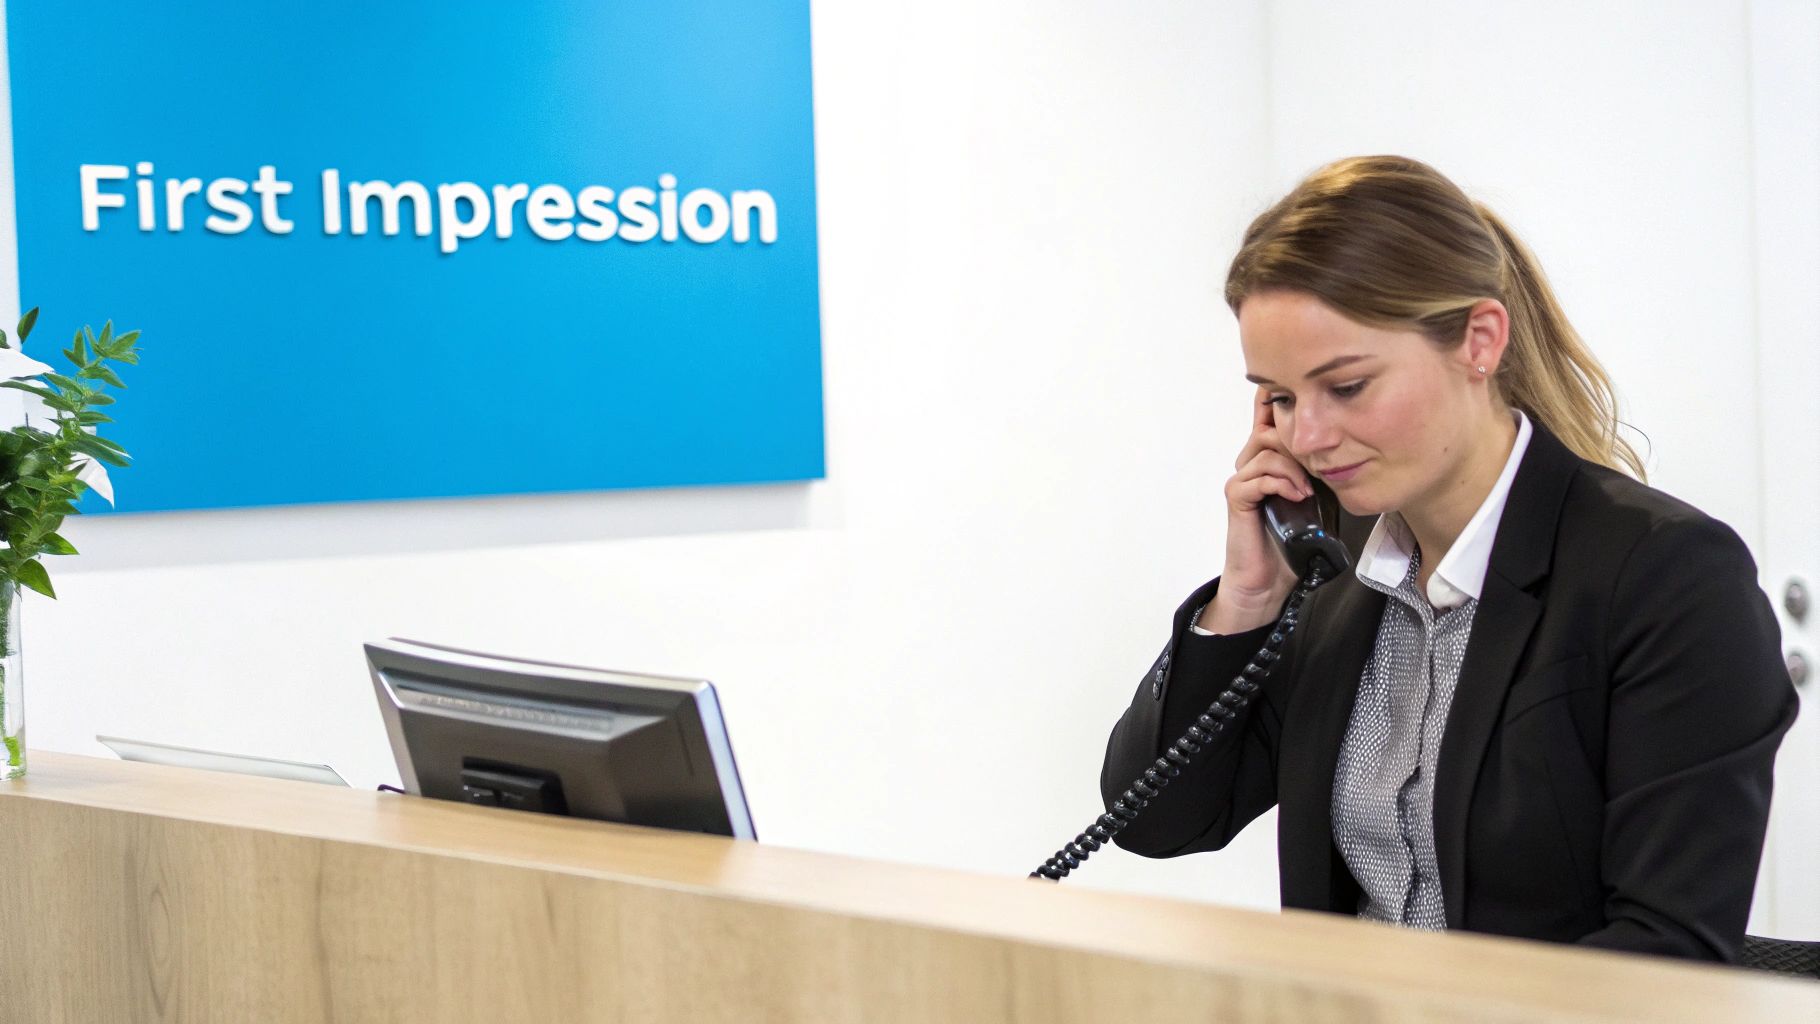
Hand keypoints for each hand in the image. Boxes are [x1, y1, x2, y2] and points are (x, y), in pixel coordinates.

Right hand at [1203, 388, 1311, 632]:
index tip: (1305, 394)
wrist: (1270, 580)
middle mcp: (1253, 463)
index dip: (1282, 400)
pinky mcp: (1238, 498)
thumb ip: (1325, 471)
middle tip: (1320, 458)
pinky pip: (1255, 476)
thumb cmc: (1296, 540)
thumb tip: (1356, 447)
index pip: (1270, 417)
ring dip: (1293, 463)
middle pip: (1270, 426)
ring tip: (1310, 486)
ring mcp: (1243, 480)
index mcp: (1271, 459)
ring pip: (1265, 447)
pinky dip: (1281, 482)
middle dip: (1298, 436)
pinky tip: (1298, 495)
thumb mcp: (1320, 497)